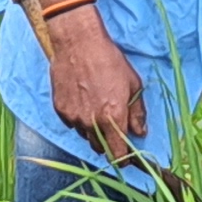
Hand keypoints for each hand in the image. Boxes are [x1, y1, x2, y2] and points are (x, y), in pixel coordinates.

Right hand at [44, 12, 145, 157]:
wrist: (79, 43)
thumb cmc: (109, 60)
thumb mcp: (133, 84)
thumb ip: (137, 112)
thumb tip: (141, 131)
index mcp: (113, 118)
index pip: (118, 154)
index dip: (125, 158)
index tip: (128, 157)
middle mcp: (91, 122)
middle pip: (100, 149)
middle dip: (109, 144)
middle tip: (114, 130)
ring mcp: (73, 117)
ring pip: (85, 136)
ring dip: (94, 131)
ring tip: (97, 109)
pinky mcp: (60, 110)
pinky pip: (72, 124)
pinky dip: (79, 119)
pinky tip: (84, 101)